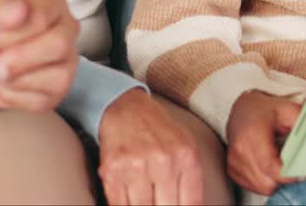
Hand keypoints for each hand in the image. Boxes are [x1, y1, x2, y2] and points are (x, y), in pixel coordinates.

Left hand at [0, 0, 79, 111]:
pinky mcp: (58, 87)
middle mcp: (66, 26)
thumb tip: (20, 10)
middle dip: (18, 59)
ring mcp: (67, 58)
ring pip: (58, 76)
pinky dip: (14, 97)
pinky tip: (2, 86)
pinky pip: (44, 100)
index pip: (41, 17)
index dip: (11, 34)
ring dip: (15, 79)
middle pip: (59, 45)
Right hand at [98, 89, 203, 205]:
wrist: (128, 109)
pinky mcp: (112, 169)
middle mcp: (163, 161)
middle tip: (159, 202)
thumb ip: (192, 182)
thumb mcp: (186, 149)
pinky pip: (119, 204)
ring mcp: (136, 166)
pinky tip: (129, 201)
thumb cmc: (159, 132)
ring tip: (145, 200)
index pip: (190, 205)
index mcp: (186, 158)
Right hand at [225, 91, 303, 195]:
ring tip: (279, 162)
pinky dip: (265, 180)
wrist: (242, 110)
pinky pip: (254, 186)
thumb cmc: (266, 110)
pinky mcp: (232, 170)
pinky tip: (268, 166)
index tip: (302, 173)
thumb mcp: (288, 109)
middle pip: (267, 182)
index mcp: (252, 133)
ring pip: (262, 187)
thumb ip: (302, 124)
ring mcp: (234, 161)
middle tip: (292, 164)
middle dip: (283, 178)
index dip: (288, 174)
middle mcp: (239, 149)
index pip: (270, 166)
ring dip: (274, 180)